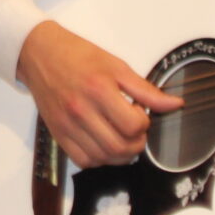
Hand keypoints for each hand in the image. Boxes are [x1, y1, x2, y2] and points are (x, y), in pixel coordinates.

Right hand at [15, 20, 179, 168]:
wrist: (40, 54)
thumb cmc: (78, 56)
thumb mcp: (117, 66)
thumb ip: (146, 90)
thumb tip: (174, 104)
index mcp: (99, 90)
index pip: (133, 125)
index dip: (144, 123)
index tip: (139, 113)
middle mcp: (81, 110)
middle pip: (119, 148)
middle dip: (136, 144)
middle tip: (135, 131)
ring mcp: (67, 125)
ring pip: (102, 158)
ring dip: (119, 154)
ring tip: (120, 137)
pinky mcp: (57, 134)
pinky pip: (82, 160)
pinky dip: (98, 159)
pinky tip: (102, 144)